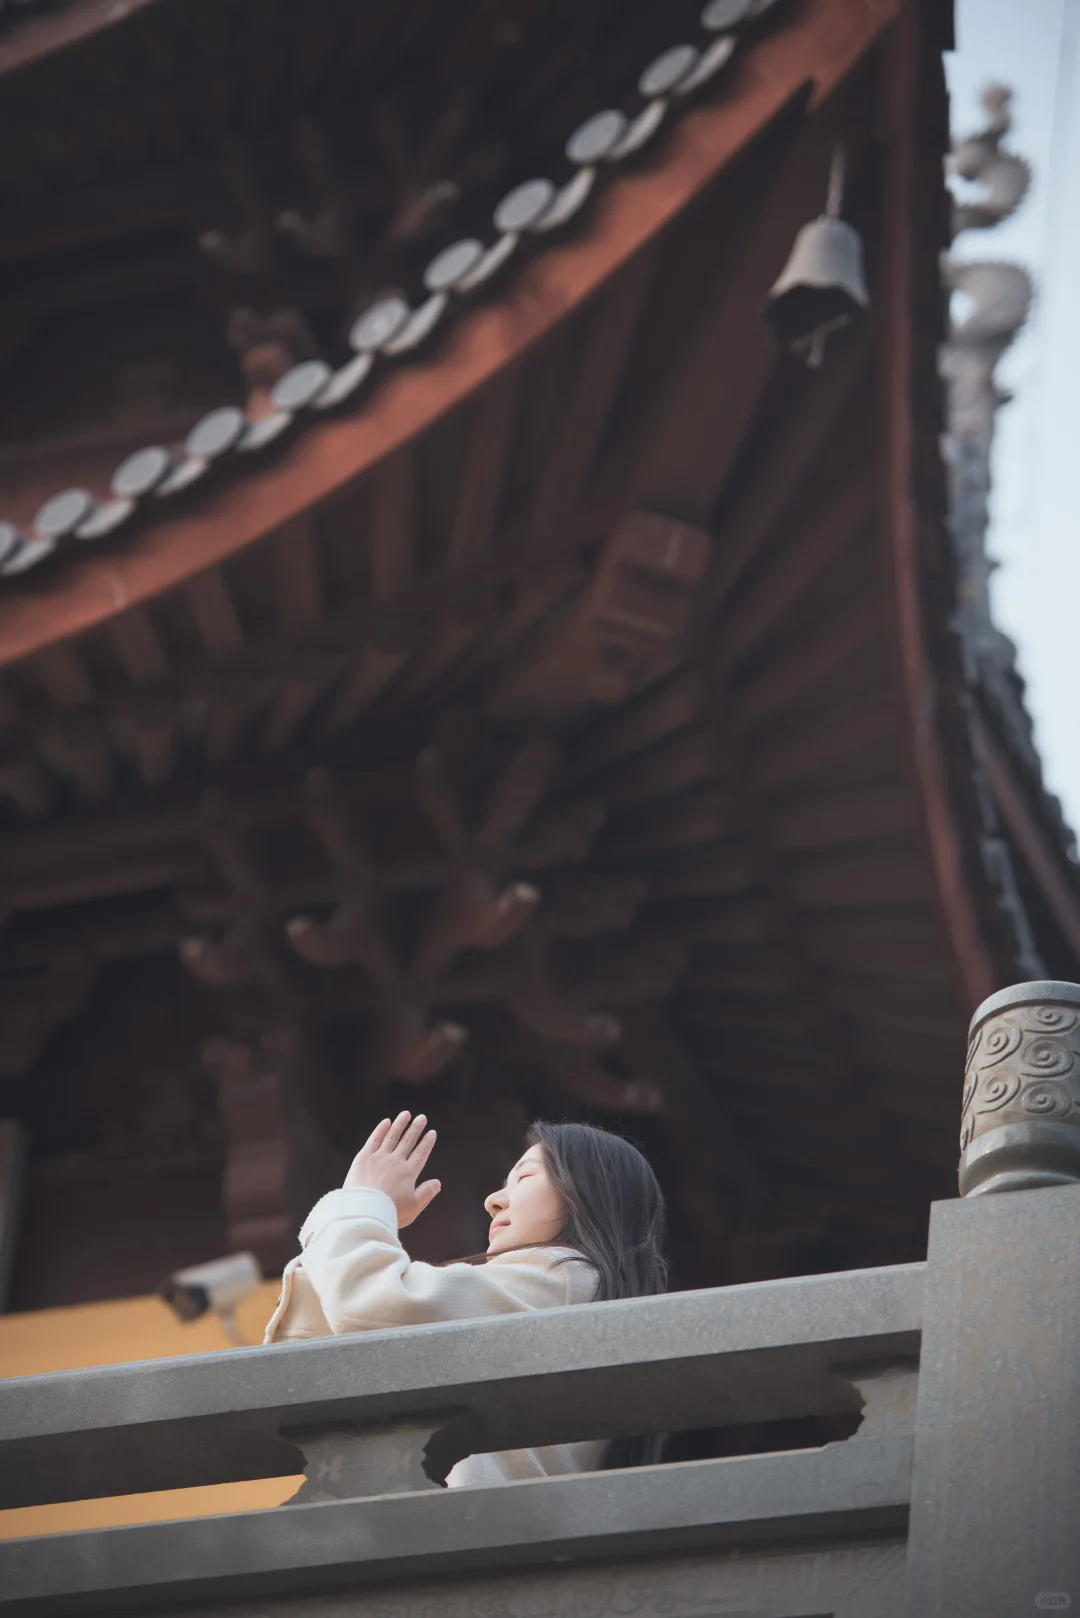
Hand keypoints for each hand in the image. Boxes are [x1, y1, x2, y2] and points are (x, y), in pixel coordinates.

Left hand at [343, 1112, 440, 1227]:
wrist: (364, 1211)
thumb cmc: (390, 1213)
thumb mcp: (413, 1207)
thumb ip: (426, 1193)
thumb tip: (438, 1182)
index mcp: (408, 1173)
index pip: (421, 1153)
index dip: (427, 1142)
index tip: (432, 1133)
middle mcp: (396, 1161)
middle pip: (408, 1141)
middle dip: (416, 1128)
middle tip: (422, 1118)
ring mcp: (379, 1157)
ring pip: (392, 1136)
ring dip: (400, 1124)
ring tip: (406, 1114)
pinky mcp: (364, 1157)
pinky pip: (374, 1139)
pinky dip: (381, 1129)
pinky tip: (386, 1122)